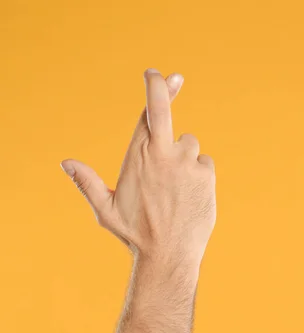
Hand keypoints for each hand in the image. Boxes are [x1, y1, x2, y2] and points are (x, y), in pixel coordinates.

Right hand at [61, 69, 215, 279]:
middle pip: (164, 109)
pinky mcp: (206, 173)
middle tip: (174, 76)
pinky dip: (197, 173)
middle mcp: (161, 153)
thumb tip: (66, 162)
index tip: (157, 74)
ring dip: (183, 157)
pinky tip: (189, 195)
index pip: (146, 113)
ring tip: (175, 188)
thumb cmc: (135, 234)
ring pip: (188, 144)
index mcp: (137, 156)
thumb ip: (87, 183)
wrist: (168, 255)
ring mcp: (186, 161)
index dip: (155, 89)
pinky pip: (203, 163)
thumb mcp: (106, 210)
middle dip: (165, 88)